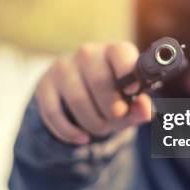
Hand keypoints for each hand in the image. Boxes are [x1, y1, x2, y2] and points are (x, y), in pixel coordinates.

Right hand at [36, 41, 151, 144]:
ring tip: (101, 129)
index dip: (127, 71)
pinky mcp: (45, 85)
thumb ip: (140, 106)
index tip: (132, 91)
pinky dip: (70, 132)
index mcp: (113, 51)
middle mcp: (87, 53)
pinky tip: (82, 138)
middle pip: (99, 81)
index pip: (120, 52)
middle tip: (117, 119)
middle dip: (112, 110)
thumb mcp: (130, 100)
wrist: (80, 91)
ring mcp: (63, 67)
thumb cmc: (113, 93)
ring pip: (77, 100)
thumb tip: (145, 111)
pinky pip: (54, 113)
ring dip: (93, 124)